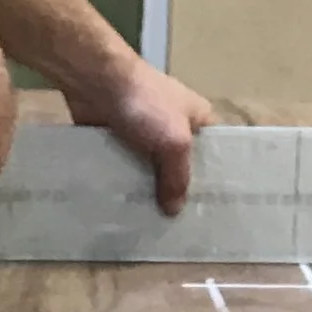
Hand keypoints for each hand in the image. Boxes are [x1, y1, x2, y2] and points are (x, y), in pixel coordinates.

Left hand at [72, 60, 214, 213]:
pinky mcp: (119, 141)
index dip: (212, 181)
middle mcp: (174, 127)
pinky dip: (124, 186)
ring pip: (151, 172)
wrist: (97, 81)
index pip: (213, 154)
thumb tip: (173, 210)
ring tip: (149, 226)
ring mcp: (145, 134)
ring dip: (146, 194)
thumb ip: (178, 178)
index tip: (209, 211)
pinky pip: (126, 170)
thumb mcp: (175, 142)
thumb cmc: (147, 104)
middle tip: (179, 230)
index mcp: (198, 119)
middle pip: (180, 168)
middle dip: (177, 194)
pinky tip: (123, 210)